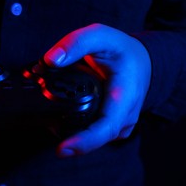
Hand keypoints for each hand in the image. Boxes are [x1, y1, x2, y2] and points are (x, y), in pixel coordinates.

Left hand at [44, 23, 151, 156]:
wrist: (141, 62)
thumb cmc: (121, 50)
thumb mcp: (100, 36)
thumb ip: (76, 43)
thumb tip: (50, 60)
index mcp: (125, 97)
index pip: (105, 128)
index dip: (84, 142)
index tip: (62, 149)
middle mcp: (124, 117)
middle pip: (95, 139)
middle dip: (70, 140)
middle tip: (44, 126)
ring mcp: (119, 126)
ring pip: (92, 139)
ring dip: (71, 135)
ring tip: (50, 121)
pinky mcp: (112, 128)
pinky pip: (93, 134)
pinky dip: (77, 131)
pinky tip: (60, 122)